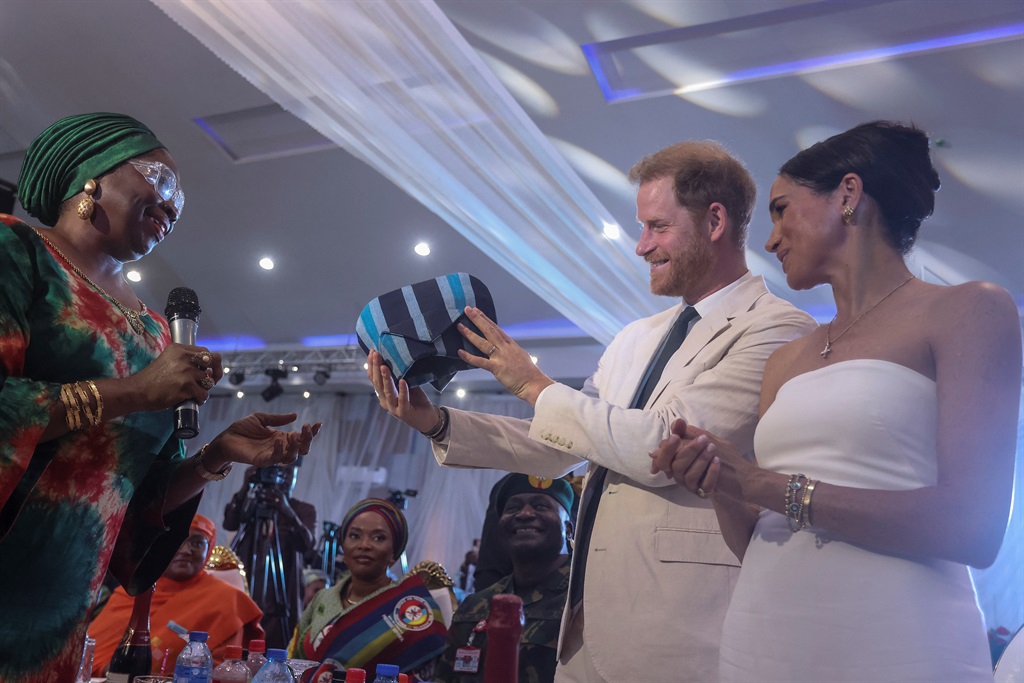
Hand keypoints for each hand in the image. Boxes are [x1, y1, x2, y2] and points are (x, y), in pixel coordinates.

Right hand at [128, 343, 223, 410]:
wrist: (138, 391)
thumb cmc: (151, 378)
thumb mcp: (167, 360)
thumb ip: (185, 361)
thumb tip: (206, 369)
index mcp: (179, 349)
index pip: (205, 352)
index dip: (211, 362)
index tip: (210, 370)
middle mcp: (185, 358)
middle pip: (213, 360)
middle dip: (217, 372)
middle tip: (213, 381)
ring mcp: (186, 372)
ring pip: (208, 381)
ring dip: (204, 389)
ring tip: (194, 393)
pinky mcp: (186, 387)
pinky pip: (203, 394)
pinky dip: (200, 399)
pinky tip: (193, 400)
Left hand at [206, 413, 320, 470]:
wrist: (225, 438)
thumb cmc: (241, 429)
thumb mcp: (261, 419)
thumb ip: (277, 419)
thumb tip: (295, 415)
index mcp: (282, 438)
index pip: (301, 437)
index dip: (312, 432)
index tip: (319, 423)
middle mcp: (280, 448)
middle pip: (301, 449)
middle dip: (308, 440)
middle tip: (307, 427)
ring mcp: (272, 455)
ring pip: (291, 457)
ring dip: (296, 447)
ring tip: (295, 435)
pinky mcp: (262, 461)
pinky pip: (275, 459)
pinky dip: (280, 452)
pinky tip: (280, 441)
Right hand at [366, 349, 438, 431]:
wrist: (429, 418)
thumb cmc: (416, 400)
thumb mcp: (406, 384)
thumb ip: (399, 375)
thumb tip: (396, 357)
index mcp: (383, 395)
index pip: (373, 379)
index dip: (371, 366)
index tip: (372, 351)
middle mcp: (385, 401)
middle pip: (377, 383)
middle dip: (376, 368)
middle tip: (375, 354)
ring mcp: (394, 408)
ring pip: (387, 392)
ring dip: (386, 378)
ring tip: (384, 366)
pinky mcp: (404, 413)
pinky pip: (402, 400)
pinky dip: (402, 390)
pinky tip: (402, 381)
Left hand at [457, 306, 553, 405]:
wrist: (534, 384)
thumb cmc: (529, 373)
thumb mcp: (521, 356)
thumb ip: (511, 351)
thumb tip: (505, 348)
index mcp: (511, 345)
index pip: (496, 328)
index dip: (485, 319)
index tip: (477, 311)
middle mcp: (505, 348)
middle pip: (489, 330)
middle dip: (477, 319)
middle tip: (467, 310)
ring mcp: (501, 357)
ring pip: (483, 342)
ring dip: (470, 334)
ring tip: (460, 327)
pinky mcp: (497, 368)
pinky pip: (480, 361)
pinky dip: (469, 357)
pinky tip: (460, 352)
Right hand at [649, 418, 727, 497]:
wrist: (733, 473)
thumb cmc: (713, 453)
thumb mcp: (701, 439)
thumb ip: (688, 432)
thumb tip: (677, 422)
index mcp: (674, 461)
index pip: (662, 459)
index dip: (667, 449)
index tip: (676, 436)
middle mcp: (679, 475)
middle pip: (676, 466)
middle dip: (689, 451)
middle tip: (704, 439)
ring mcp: (691, 485)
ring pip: (689, 476)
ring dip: (701, 460)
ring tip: (713, 447)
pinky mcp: (705, 492)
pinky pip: (705, 485)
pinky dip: (711, 472)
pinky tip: (717, 461)